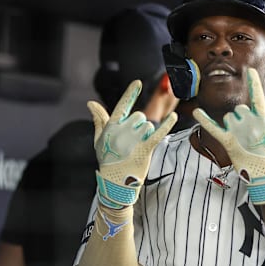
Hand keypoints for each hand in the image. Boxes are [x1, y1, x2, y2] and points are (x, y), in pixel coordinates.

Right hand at [88, 80, 177, 208]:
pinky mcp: (144, 149)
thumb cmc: (107, 160)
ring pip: (149, 125)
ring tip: (138, 147)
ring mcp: (133, 140)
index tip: (137, 82)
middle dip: (139, 125)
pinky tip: (174, 117)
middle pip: (139, 116)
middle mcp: (122, 131)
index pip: (122, 105)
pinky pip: (158, 133)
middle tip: (132, 141)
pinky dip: (167, 125)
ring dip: (147, 134)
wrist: (114, 183)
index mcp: (111, 127)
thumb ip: (99, 119)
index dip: (130, 93)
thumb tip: (91, 102)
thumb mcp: (99, 139)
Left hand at [193, 68, 264, 203]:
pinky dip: (203, 119)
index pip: (258, 96)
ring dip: (233, 123)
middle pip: (240, 109)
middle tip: (251, 133)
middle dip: (244, 116)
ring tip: (242, 138)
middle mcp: (249, 123)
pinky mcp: (228, 143)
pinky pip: (213, 128)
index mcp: (263, 120)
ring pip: (229, 117)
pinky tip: (196, 111)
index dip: (254, 82)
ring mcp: (238, 133)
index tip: (250, 71)